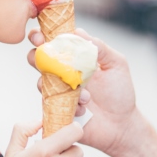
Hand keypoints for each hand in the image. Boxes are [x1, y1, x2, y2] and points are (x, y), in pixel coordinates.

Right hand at [27, 28, 139, 156]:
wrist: (121, 125)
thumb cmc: (120, 93)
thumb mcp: (116, 65)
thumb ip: (100, 47)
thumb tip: (78, 31)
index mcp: (74, 59)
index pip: (53, 42)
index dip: (42, 36)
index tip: (41, 35)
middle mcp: (62, 73)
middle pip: (38, 59)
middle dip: (35, 55)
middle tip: (44, 55)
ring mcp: (57, 92)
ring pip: (42, 82)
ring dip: (61, 85)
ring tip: (87, 96)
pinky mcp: (56, 111)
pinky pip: (51, 105)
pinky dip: (69, 105)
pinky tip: (85, 110)